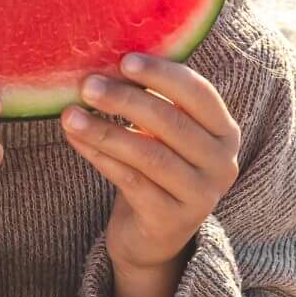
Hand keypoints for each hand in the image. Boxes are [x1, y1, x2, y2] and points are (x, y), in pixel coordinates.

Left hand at [59, 52, 241, 274]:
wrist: (154, 236)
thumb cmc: (157, 170)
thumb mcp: (164, 134)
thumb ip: (153, 101)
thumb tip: (109, 61)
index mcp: (225, 132)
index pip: (199, 94)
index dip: (162, 74)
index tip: (124, 61)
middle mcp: (222, 164)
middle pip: (171, 122)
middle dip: (126, 99)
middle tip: (88, 85)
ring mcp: (201, 195)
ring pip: (148, 155)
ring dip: (105, 130)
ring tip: (70, 115)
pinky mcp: (172, 220)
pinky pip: (130, 181)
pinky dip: (100, 157)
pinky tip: (76, 140)